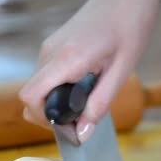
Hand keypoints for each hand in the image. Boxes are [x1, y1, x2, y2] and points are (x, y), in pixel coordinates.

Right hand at [19, 0, 159, 142]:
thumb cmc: (129, 26)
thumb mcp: (121, 72)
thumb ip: (99, 104)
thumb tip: (82, 134)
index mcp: (67, 59)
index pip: (31, 97)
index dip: (44, 119)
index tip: (68, 127)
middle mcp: (50, 52)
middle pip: (31, 96)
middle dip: (51, 115)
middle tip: (79, 119)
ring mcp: (49, 47)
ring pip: (39, 87)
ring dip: (56, 101)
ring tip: (85, 100)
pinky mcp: (53, 45)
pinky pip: (47, 76)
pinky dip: (58, 88)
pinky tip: (82, 85)